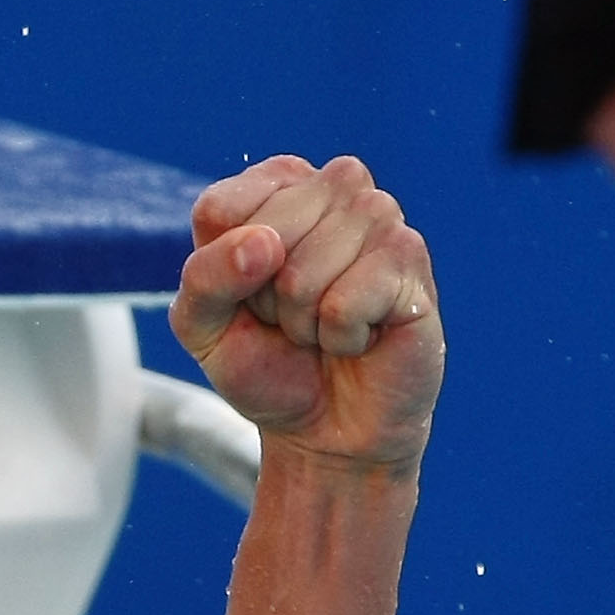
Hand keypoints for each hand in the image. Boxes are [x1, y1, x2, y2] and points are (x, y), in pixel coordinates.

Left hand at [173, 155, 441, 474]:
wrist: (325, 428)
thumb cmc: (266, 365)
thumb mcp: (202, 326)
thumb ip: (205, 277)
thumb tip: (263, 243)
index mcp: (277, 186)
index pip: (220, 210)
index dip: (222, 272)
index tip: (247, 295)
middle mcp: (335, 186)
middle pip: (266, 236)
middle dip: (266, 298)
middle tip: (291, 318)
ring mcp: (380, 216)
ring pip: (304, 272)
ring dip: (303, 320)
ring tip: (324, 326)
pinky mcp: (411, 260)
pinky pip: (345, 303)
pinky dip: (340, 337)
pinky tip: (359, 336)